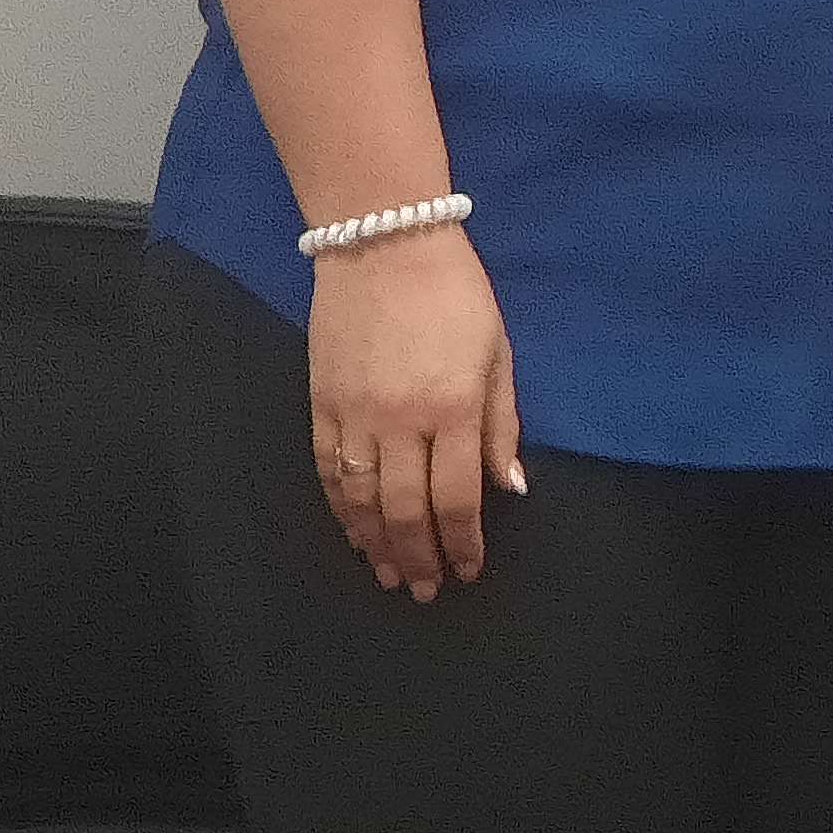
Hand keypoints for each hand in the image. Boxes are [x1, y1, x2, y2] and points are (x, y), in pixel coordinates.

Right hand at [306, 222, 522, 598]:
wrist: (385, 242)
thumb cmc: (456, 293)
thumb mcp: (498, 351)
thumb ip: (502, 423)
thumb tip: (511, 488)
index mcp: (455, 407)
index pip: (458, 496)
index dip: (463, 541)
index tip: (469, 569)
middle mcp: (402, 420)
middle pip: (407, 510)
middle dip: (420, 557)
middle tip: (427, 590)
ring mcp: (355, 415)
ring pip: (362, 500)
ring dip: (377, 545)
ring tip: (390, 574)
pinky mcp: (321, 404)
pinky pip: (328, 472)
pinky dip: (341, 510)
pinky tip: (354, 532)